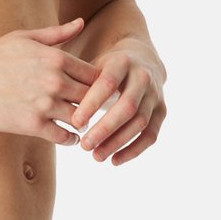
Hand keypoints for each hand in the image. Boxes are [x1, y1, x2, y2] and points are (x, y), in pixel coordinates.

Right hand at [0, 18, 100, 144]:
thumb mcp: (24, 38)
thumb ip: (56, 33)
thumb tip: (80, 22)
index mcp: (56, 58)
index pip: (95, 75)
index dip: (101, 86)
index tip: (98, 93)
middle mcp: (55, 80)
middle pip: (93, 98)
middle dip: (96, 106)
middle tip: (98, 114)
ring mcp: (44, 103)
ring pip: (81, 119)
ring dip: (84, 124)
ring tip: (82, 126)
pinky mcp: (32, 124)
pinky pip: (64, 136)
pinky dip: (70, 139)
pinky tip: (68, 137)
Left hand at [71, 44, 166, 164]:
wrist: (141, 58)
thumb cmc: (106, 67)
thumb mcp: (93, 65)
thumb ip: (80, 82)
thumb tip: (58, 107)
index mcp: (123, 62)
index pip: (107, 83)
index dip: (92, 103)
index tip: (74, 122)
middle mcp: (143, 77)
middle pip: (127, 106)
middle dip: (105, 128)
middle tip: (84, 145)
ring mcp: (155, 95)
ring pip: (140, 122)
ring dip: (118, 142)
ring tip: (96, 156)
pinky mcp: (162, 111)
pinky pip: (151, 135)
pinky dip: (134, 150)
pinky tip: (114, 161)